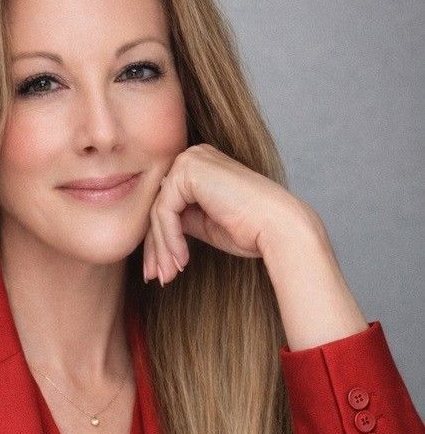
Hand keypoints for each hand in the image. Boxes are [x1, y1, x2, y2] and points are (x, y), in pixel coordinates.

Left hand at [143, 143, 318, 283]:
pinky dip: (170, 239)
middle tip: (155, 277)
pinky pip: (165, 212)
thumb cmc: (251, 230)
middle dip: (155, 247)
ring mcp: (190, 160)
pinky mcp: (188, 171)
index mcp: (200, 166)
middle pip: (159, 207)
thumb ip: (182, 220)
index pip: (167, 204)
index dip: (160, 240)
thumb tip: (156, 232)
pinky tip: (181, 260)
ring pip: (158, 212)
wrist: (278, 228)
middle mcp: (193, 157)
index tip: (159, 270)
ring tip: (168, 276)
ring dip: (161, 249)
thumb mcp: (205, 225)